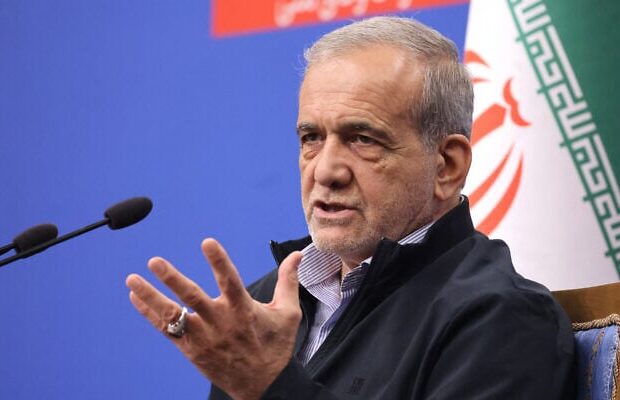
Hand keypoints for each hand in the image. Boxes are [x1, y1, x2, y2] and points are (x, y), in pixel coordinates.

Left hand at [126, 238, 302, 399]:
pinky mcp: (192, 350)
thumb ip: (288, 280)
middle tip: (155, 262)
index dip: (218, 261)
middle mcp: (220, 322)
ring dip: (151, 297)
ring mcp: (203, 338)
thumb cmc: (276, 347)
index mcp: (243, 310)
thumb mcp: (288, 313)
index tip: (206, 242)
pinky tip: (137, 297)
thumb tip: (297, 254)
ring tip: (132, 280)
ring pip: (172, 315)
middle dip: (172, 279)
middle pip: (192, 298)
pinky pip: (167, 331)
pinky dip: (150, 314)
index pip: (230, 280)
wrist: (264, 386)